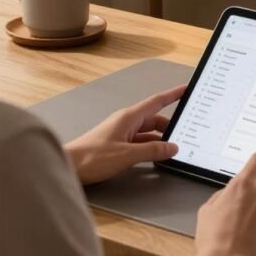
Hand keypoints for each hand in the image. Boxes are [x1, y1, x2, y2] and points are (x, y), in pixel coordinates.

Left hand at [65, 85, 185, 184]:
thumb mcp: (127, 155)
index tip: (185, 89)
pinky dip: (148, 146)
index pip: (156, 102)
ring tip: (172, 149)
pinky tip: (154, 156)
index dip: (172, 95)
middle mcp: (125, 121)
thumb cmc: (92, 157)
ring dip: (158, 139)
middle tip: (184, 133)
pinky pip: (138, 141)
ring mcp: (120, 132)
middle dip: (169, 125)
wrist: (69, 166)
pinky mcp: (116, 144)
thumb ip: (152, 151)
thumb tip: (172, 147)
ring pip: (146, 132)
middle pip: (153, 119)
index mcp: (129, 117)